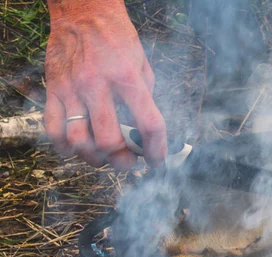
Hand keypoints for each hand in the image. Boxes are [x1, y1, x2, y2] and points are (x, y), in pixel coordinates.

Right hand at [44, 0, 166, 169]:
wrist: (82, 11)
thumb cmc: (117, 39)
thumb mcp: (142, 64)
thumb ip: (145, 98)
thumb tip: (146, 132)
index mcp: (128, 78)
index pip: (149, 124)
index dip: (157, 149)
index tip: (157, 160)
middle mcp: (98, 85)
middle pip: (109, 140)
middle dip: (123, 161)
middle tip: (129, 164)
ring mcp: (72, 88)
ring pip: (79, 140)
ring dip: (94, 158)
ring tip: (103, 159)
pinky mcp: (53, 89)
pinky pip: (53, 129)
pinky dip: (65, 147)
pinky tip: (77, 148)